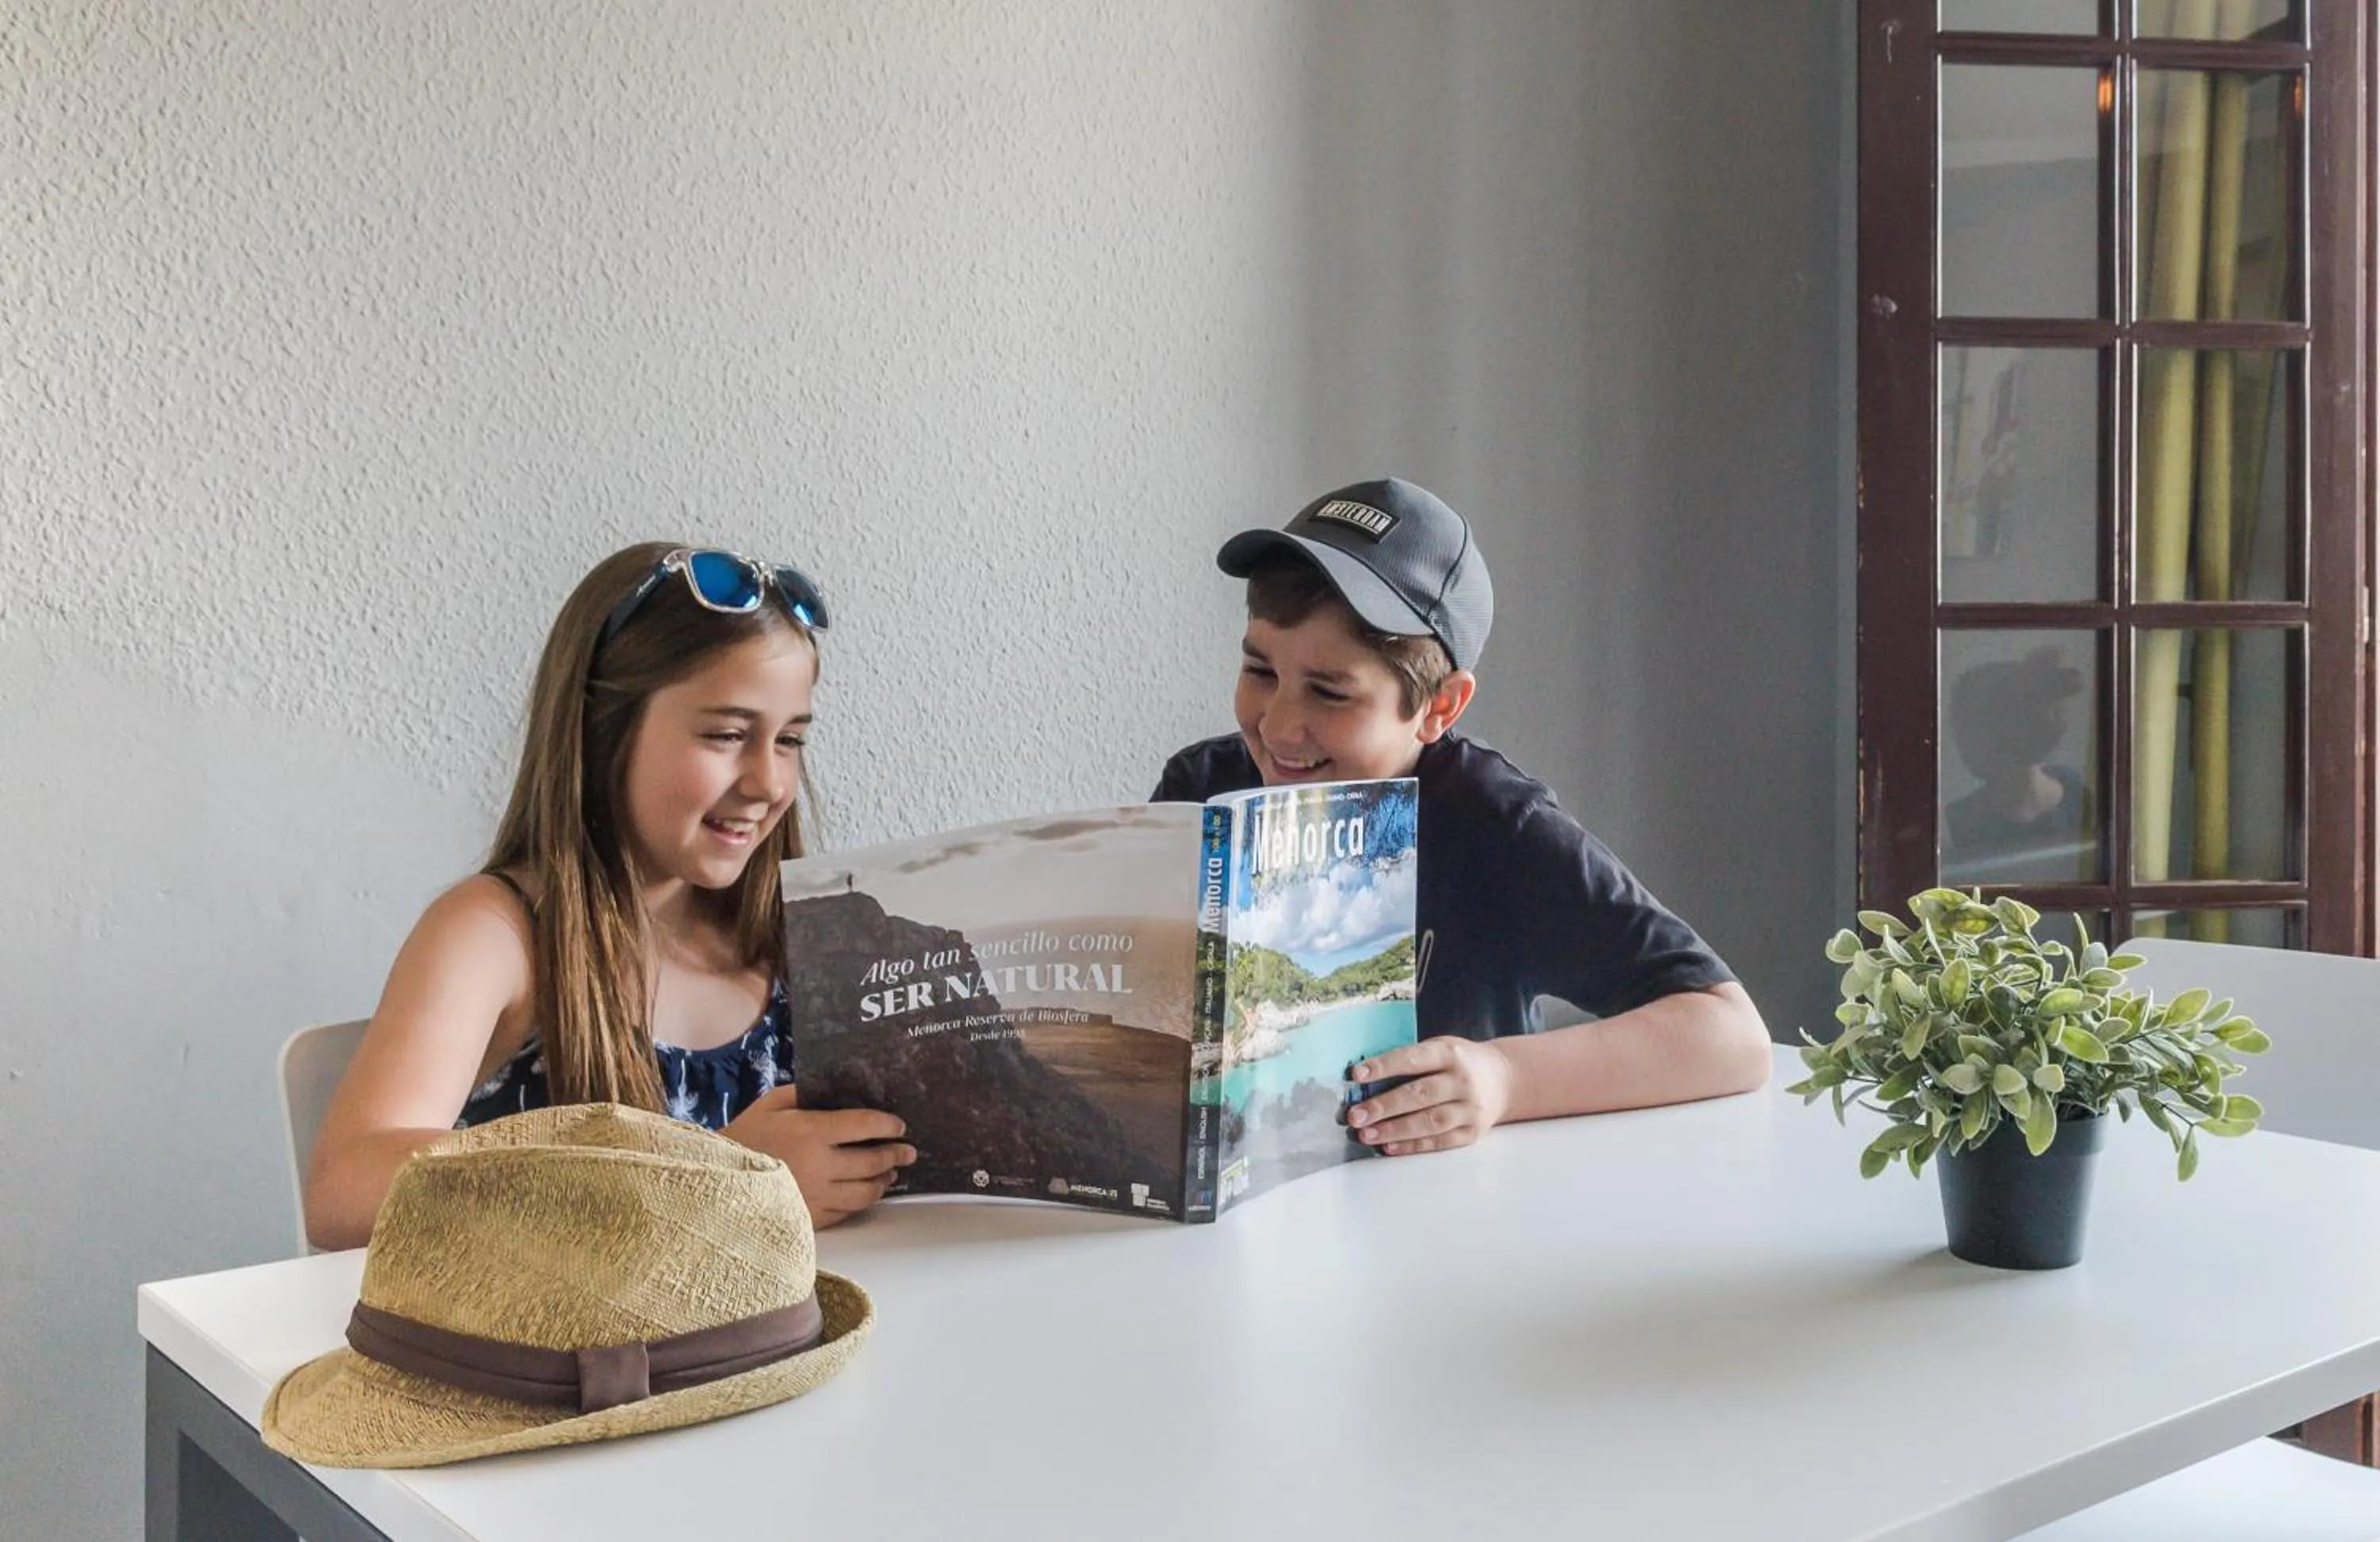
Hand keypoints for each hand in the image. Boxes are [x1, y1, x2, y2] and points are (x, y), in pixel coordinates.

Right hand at [723, 1085, 915, 1227]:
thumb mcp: (770, 1105)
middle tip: (908, 1151)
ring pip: (865, 1192)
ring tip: (891, 1173)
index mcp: (810, 1132)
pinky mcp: (810, 1218)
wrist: (714, 1181)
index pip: (864, 1126)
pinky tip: (865, 1193)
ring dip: (883, 1181)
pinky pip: (847, 1212)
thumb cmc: (743, 1138)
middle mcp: (819, 1165)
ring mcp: (816, 1195)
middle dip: (896, 1154)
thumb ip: (804, 1094)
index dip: (888, 1125)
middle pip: (872, 1161)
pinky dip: (861, 1201)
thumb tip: (835, 1090)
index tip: (899, 1125)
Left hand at [1345, 1037, 1514, 1155]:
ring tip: (1366, 1134)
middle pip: (1420, 1095)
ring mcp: (1470, 1109)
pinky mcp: (1472, 1132)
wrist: (1504, 1079)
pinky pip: (1439, 1142)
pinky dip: (1412, 1146)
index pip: (1413, 1059)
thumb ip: (1411, 1060)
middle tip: (1355, 1115)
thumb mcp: (1441, 1048)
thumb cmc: (1459, 1062)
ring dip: (1395, 1130)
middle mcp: (1462, 1081)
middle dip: (1384, 1106)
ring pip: (1429, 1122)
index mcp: (1450, 1054)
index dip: (1384, 1066)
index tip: (1356, 1075)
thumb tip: (1365, 1081)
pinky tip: (1388, 1147)